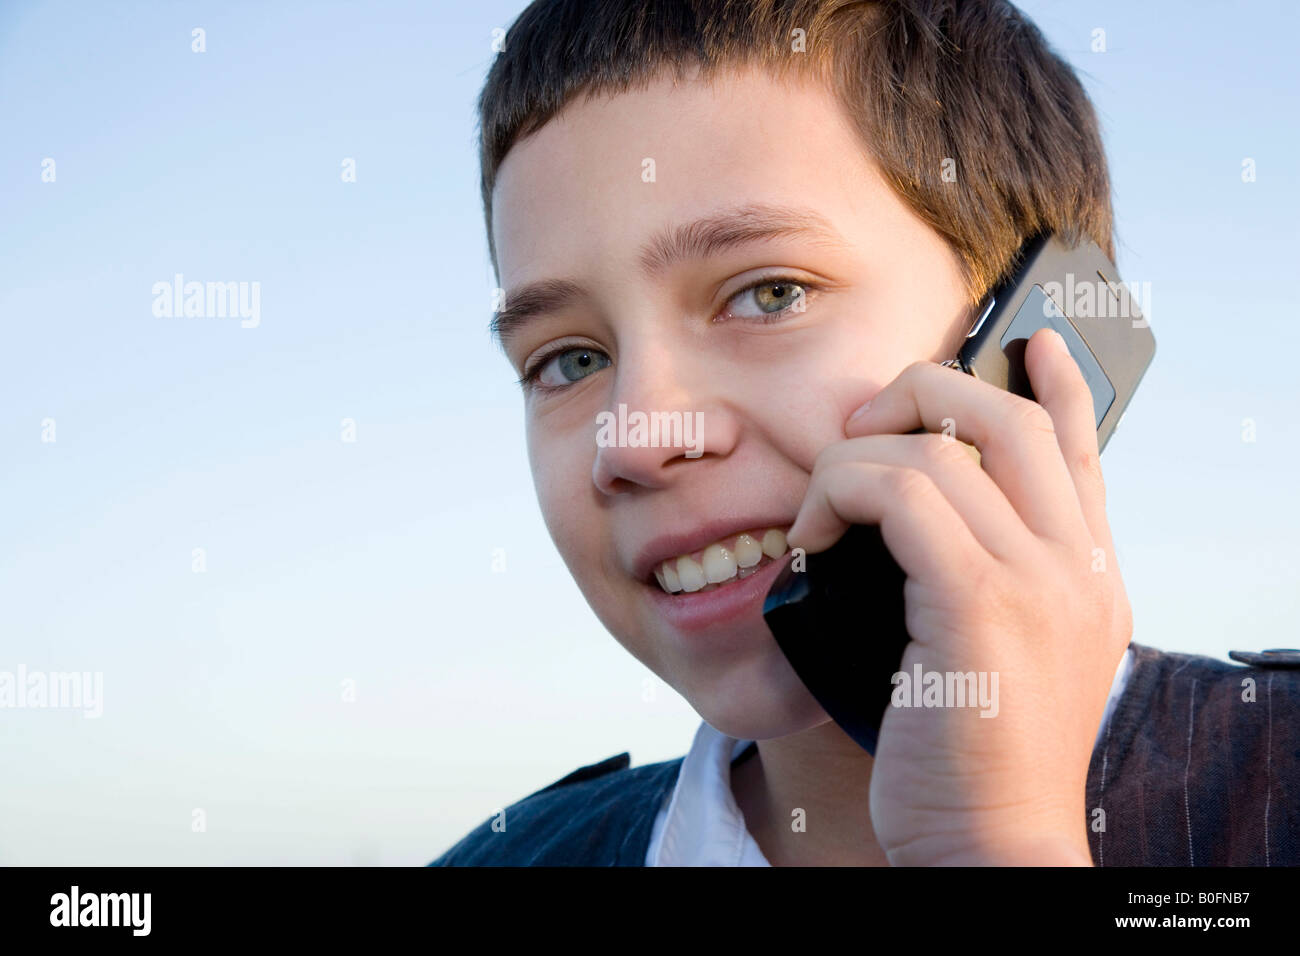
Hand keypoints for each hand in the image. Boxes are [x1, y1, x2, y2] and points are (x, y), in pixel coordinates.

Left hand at [785, 327, 1132, 865]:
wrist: (990, 846)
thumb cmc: (971, 760)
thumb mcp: (998, 658)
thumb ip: (984, 582)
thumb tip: (915, 522)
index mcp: (1088, 577)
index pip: (1081, 451)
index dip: (1057, 386)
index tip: (1035, 342)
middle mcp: (1077, 569)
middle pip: (1009, 418)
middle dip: (924, 392)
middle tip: (862, 426)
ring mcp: (1039, 583)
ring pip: (940, 448)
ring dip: (854, 460)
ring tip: (817, 514)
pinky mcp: (981, 605)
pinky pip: (903, 497)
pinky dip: (841, 497)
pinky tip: (811, 539)